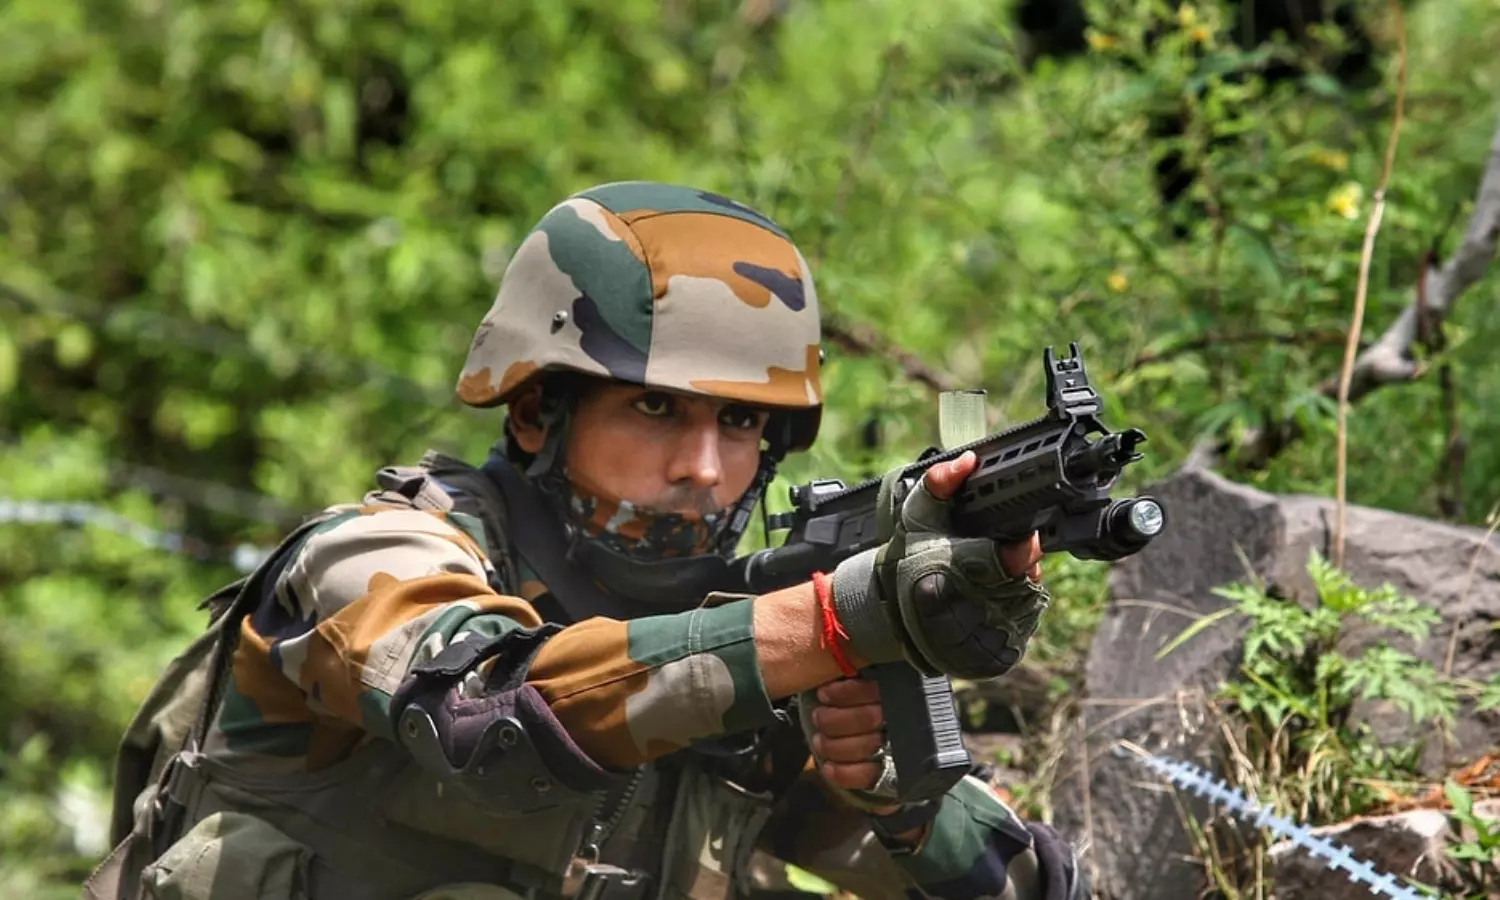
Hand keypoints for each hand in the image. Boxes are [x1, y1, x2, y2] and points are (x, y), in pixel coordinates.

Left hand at [806, 676, 928, 839]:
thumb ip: (853, 675)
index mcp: (897, 693)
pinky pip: (867, 776)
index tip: (824, 693)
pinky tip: (829, 767)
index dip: (845, 693)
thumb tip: (834, 664)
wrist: (880, 744)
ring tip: (819, 740)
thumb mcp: (861, 685)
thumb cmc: (860, 705)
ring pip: (865, 747)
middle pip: (868, 718)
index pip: (873, 689)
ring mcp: (898, 749)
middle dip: (834, 720)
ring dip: (833, 745)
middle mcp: (903, 721)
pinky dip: (843, 773)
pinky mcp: (891, 776)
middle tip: (818, 717)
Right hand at [829, 450, 1051, 679]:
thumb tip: (968, 460)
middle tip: (1005, 552)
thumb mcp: (918, 515)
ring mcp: (983, 643)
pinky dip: (1018, 611)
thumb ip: (940, 483)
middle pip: (1022, 581)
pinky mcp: (996, 660)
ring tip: (994, 578)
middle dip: (1020, 564)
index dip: (1020, 553)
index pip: (1003, 565)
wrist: (895, 613)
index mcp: (948, 578)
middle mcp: (967, 615)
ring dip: (1020, 587)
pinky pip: (1026, 627)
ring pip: (1028, 602)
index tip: (1027, 540)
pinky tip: (996, 601)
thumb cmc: (910, 559)